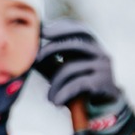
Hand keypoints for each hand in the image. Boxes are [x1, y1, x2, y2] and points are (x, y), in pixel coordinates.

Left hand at [34, 20, 134, 134]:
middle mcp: (101, 53)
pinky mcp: (104, 82)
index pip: (79, 29)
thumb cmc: (82, 86)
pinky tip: (55, 101)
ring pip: (72, 67)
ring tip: (49, 97)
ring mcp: (104, 67)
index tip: (42, 30)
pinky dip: (63, 93)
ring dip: (56, 83)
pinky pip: (77, 84)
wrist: (105, 107)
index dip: (61, 27)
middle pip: (76, 42)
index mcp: (94, 46)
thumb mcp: (66, 69)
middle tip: (36, 58)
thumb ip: (52, 60)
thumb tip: (29, 51)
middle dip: (53, 48)